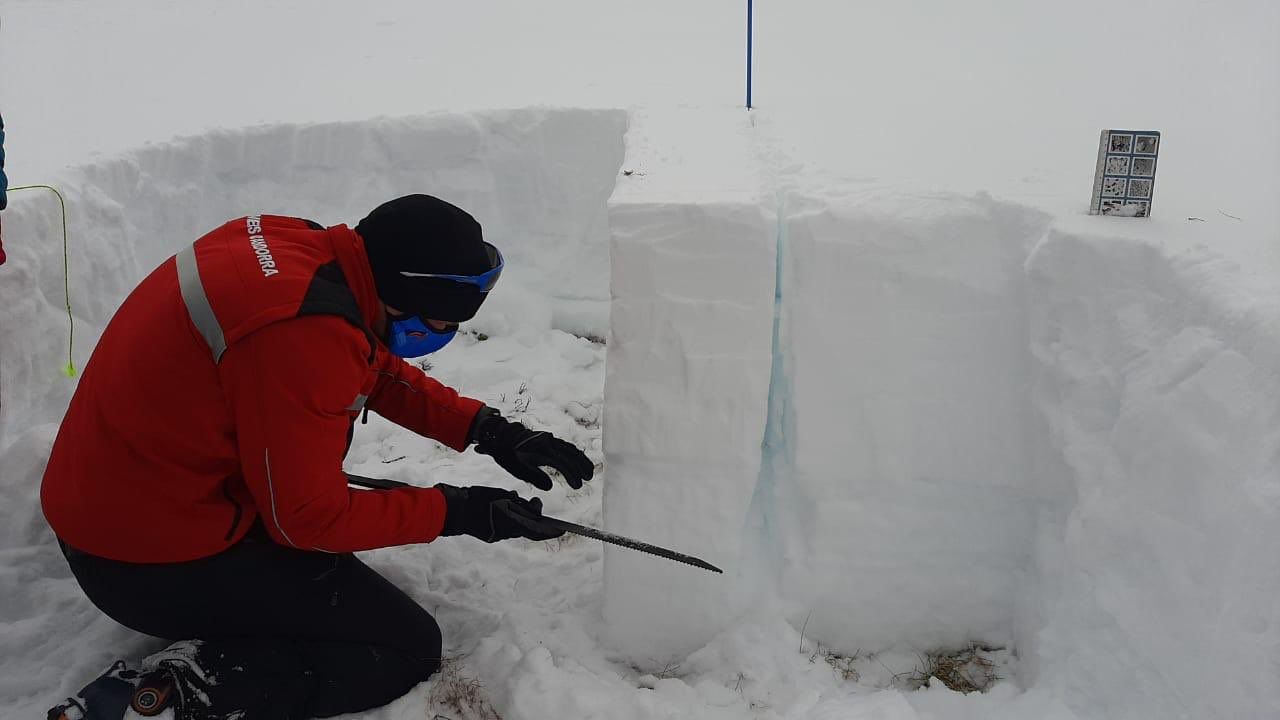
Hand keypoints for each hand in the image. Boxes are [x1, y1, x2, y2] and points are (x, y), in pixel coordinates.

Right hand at [435, 484, 563, 542]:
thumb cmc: (477, 500)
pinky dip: (509, 517)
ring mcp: (497, 535)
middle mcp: (506, 533)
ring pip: (516, 526)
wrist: (453, 511)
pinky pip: (505, 527)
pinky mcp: (490, 535)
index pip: (536, 531)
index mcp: (511, 524)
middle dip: (533, 516)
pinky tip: (506, 504)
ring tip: (516, 500)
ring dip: (520, 515)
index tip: (562, 529)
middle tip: (534, 502)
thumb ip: (517, 502)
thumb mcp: (501, 496)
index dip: (551, 531)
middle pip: (527, 527)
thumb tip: (530, 505)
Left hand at [472, 411, 593, 490]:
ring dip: (581, 460)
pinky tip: (579, 460)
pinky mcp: (549, 438)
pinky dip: (575, 453)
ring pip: (570, 449)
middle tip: (589, 478)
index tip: (578, 485)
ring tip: (589, 471)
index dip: (572, 475)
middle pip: (570, 455)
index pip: (562, 464)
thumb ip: (536, 478)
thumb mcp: (519, 469)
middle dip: (581, 467)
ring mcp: (550, 439)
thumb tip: (550, 487)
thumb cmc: (510, 455)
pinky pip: (566, 445)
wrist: (503, 436)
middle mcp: (549, 443)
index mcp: (542, 451)